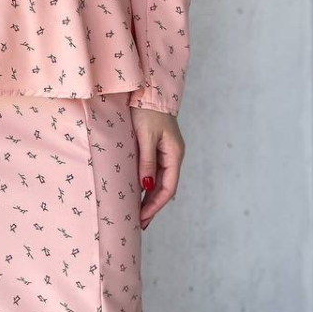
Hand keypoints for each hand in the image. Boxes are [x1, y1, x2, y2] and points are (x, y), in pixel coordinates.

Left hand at [131, 106, 184, 228]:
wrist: (149, 88)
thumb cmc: (147, 110)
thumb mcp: (146, 136)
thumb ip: (146, 161)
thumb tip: (146, 187)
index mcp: (175, 154)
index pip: (168, 188)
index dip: (156, 205)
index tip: (142, 218)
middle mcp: (173, 155)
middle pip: (164, 187)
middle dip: (152, 206)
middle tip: (139, 223)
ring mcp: (166, 151)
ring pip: (159, 180)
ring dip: (149, 197)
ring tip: (137, 213)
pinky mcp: (158, 146)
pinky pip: (153, 171)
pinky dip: (146, 183)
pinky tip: (138, 192)